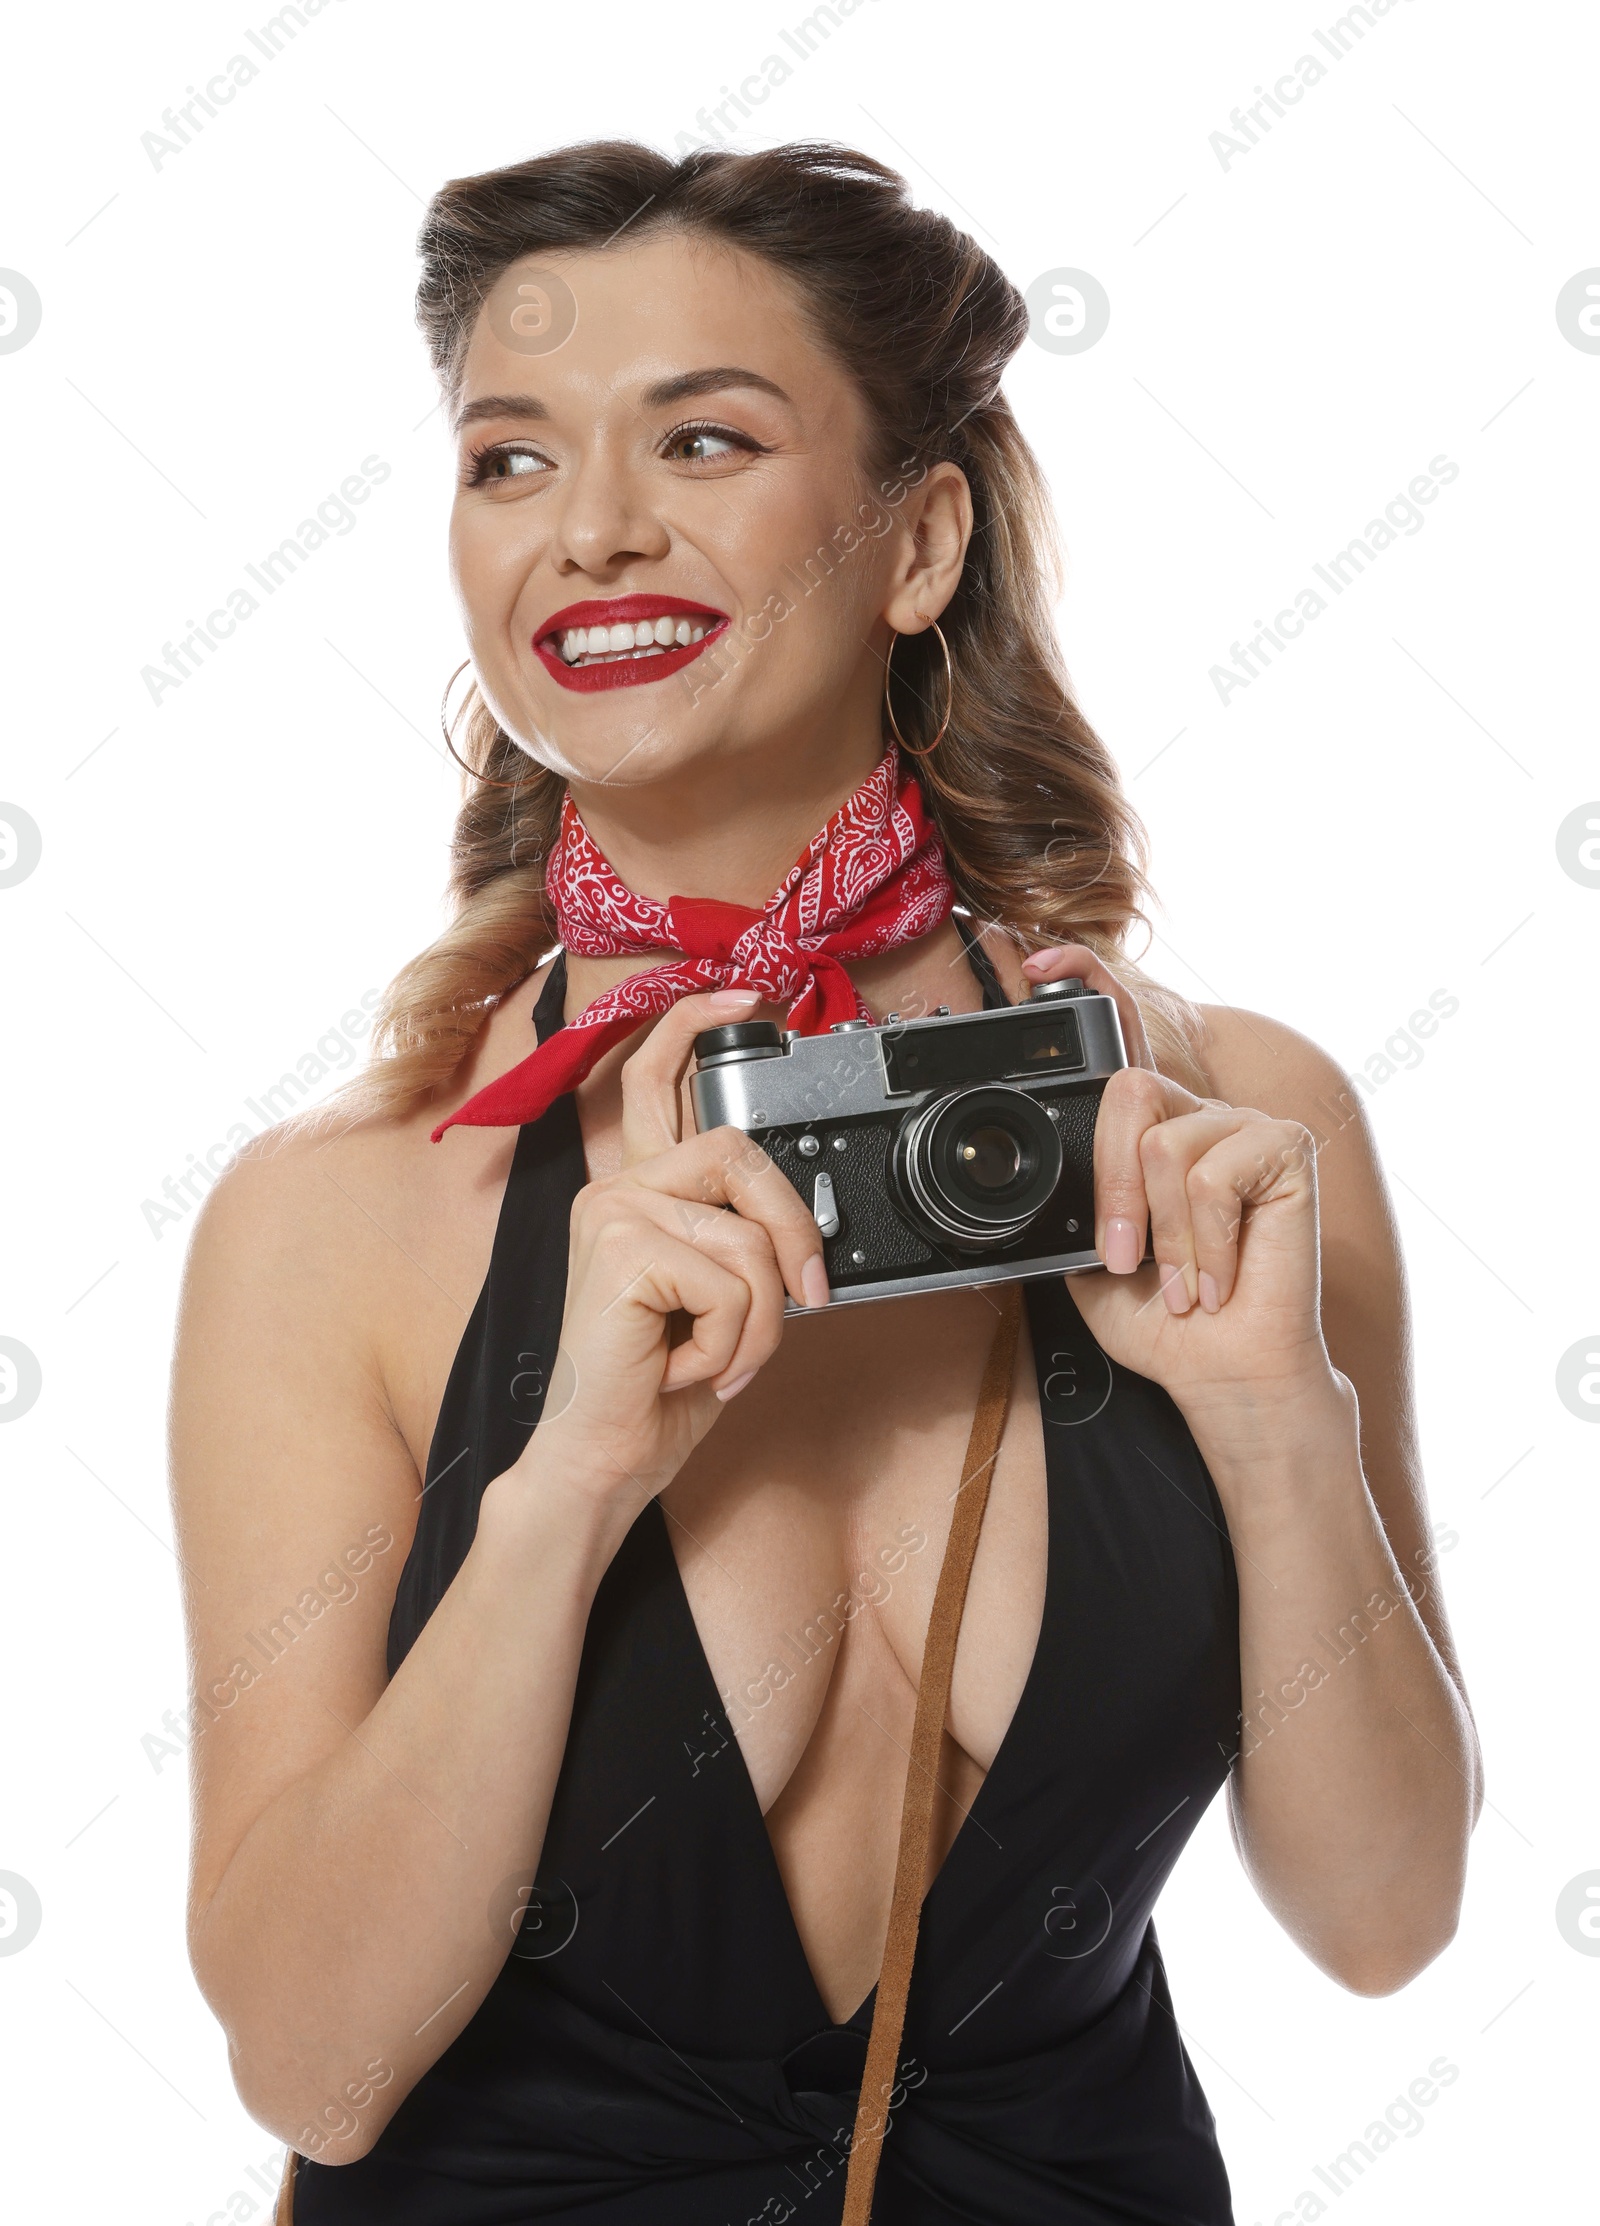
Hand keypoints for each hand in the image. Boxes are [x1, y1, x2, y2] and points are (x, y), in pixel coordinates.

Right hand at [524, 990, 827, 1516]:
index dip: (697, 1024)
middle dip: (794, 1232)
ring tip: (718, 1361)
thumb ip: (744, 1243)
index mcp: (635, 1193)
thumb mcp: (720, 1300)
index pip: (656, 1079)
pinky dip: (733, 1342)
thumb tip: (804, 1228)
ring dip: (759, 1323)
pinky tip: (685, 1365)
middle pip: (738, 1151)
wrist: (603, 1459)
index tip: (750, 995)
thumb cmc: (656, 1388)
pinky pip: (733, 1282)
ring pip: (749, 1238)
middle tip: (807, 1299)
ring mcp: (614, 1214)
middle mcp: (617, 1190)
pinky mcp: (622, 1250)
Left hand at [1021, 946, 1338, 1427]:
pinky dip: (1204, 1242)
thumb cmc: (1161, 1319)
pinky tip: (1219, 1277)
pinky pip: (1208, 1174)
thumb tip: (1018, 1171)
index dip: (1085, 981)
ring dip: (1164, 1235)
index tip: (1035, 957)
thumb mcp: (1085, 1254)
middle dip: (1111, 1189)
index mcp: (1152, 1130)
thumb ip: (1067, 1197)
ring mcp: (1243, 1125)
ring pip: (1162, 1142)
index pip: (1122, 1038)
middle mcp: (1197, 1115)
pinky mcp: (1285, 1147)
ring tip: (1183, 1282)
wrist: (1221, 1370)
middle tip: (1123, 1258)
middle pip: (1126, 1092)